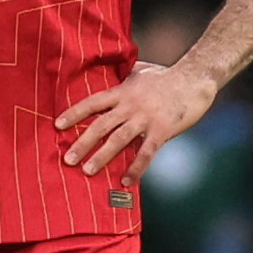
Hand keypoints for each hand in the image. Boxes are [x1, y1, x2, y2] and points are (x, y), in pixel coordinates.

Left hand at [56, 60, 219, 179]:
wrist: (195, 78)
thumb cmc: (167, 75)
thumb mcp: (141, 71)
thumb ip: (125, 77)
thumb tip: (112, 72)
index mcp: (123, 91)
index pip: (93, 102)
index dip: (74, 113)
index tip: (57, 125)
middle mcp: (130, 105)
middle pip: (101, 125)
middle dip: (82, 143)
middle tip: (67, 160)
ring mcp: (146, 118)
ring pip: (119, 139)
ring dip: (102, 156)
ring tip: (87, 171)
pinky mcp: (162, 130)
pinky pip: (146, 152)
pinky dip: (136, 168)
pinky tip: (126, 181)